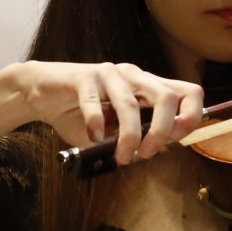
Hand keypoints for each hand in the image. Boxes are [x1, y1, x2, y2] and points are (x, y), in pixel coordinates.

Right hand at [14, 61, 205, 165]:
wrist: (40, 94)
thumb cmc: (79, 114)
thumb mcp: (113, 130)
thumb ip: (135, 137)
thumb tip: (152, 153)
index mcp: (148, 87)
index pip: (189, 92)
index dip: (192, 116)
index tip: (177, 140)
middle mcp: (134, 76)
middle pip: (167, 97)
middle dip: (163, 130)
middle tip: (148, 154)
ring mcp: (109, 74)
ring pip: (130, 104)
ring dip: (130, 136)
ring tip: (123, 156)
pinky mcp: (83, 76)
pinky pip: (94, 101)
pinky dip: (96, 124)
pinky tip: (93, 137)